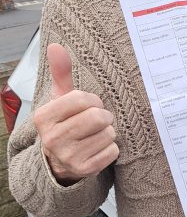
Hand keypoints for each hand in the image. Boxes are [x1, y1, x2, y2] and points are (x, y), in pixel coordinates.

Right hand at [33, 44, 118, 184]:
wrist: (59, 162)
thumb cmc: (65, 123)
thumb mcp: (60, 99)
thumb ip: (61, 74)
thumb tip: (56, 46)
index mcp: (43, 117)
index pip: (82, 99)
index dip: (93, 100)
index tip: (90, 106)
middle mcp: (52, 138)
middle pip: (97, 117)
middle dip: (103, 116)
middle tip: (98, 121)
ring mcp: (68, 156)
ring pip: (108, 134)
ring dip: (108, 132)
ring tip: (96, 135)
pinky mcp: (84, 169)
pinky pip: (113, 151)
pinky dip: (111, 148)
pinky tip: (98, 149)